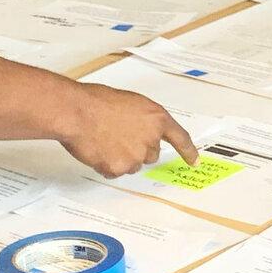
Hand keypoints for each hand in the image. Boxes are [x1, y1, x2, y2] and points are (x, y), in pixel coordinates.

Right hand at [63, 87, 199, 177]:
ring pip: (133, 164)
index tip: (195, 161)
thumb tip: (140, 132)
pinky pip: (115, 171)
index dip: (188, 151)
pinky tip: (97, 149)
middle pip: (151, 154)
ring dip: (121, 157)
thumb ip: (143, 120)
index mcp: (157, 118)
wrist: (77, 112)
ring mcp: (136, 155)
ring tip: (103, 139)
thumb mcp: (130, 103)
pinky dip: (106, 165)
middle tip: (117, 135)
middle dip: (137, 149)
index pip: (180, 138)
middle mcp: (151, 139)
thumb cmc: (97, 101)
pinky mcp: (120, 168)